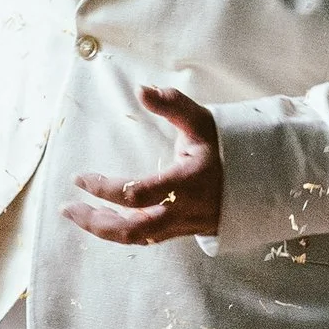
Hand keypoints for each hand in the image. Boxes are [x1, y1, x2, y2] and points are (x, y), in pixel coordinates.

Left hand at [65, 86, 222, 244]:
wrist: (261, 182)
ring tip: (78, 214)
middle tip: (67, 207)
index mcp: (187, 182)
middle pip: (132, 229)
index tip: (80, 177)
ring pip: (137, 239)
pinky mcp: (181, 232)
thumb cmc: (225, 148)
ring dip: (104, 229)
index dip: (104, 189)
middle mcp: (183, 210)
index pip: (137, 194)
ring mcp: (183, 226)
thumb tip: (140, 89)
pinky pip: (146, 238)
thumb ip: (173, 105)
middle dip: (96, 221)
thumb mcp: (202, 122)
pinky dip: (121, 231)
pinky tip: (103, 219)